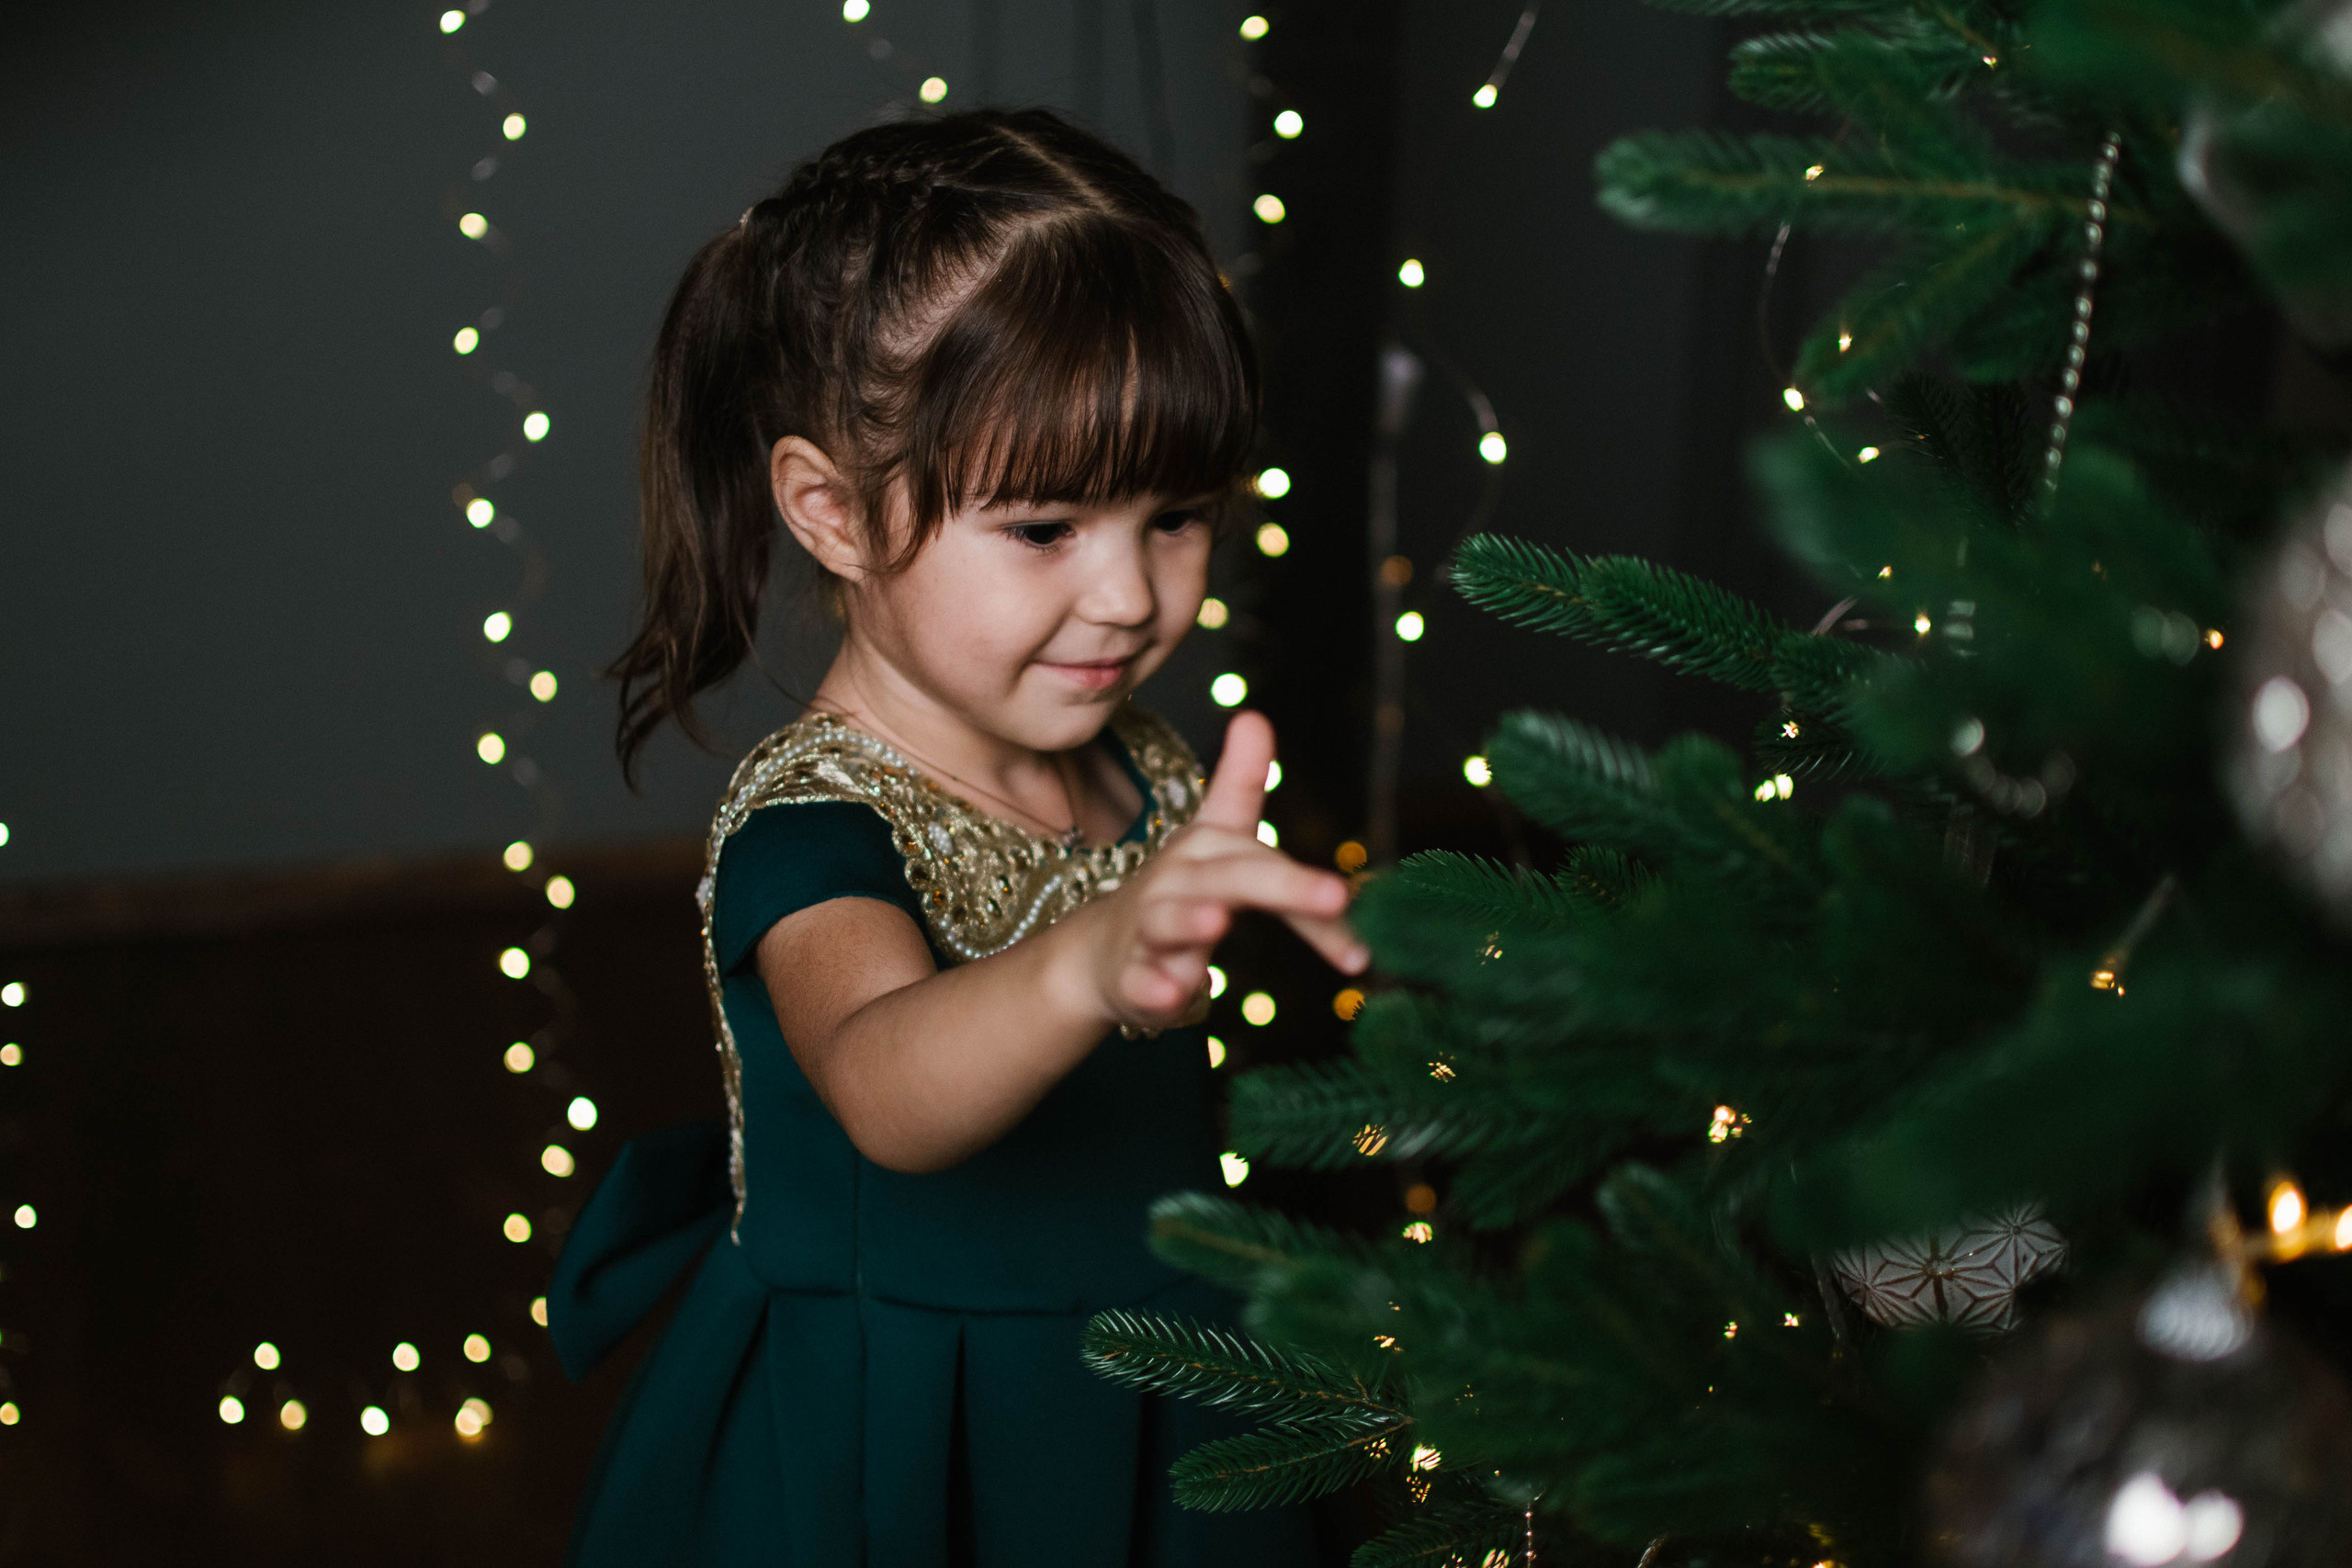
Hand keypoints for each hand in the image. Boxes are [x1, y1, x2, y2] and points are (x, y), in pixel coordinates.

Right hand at [1080, 710, 1367, 1029]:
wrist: (1100, 954)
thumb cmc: (1177, 895)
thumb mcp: (1212, 840)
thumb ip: (1239, 784)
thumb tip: (1254, 716)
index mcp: (1208, 851)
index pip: (1265, 858)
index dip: (1304, 873)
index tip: (1345, 889)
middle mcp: (1177, 881)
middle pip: (1231, 877)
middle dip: (1283, 886)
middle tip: (1335, 896)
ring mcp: (1149, 929)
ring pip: (1169, 920)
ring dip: (1192, 919)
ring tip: (1219, 922)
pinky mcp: (1130, 975)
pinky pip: (1140, 982)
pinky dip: (1153, 987)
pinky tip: (1172, 994)